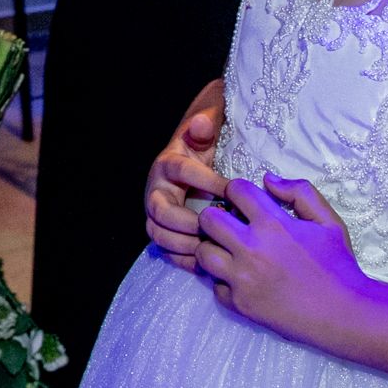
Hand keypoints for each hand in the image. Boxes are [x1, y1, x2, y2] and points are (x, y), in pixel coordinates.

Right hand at [144, 83, 227, 268]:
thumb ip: (203, 127)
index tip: (231, 190)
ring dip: (183, 244)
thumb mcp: (202, 135)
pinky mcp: (163, 232)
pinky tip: (206, 264)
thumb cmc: (199, 150)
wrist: (188, 166)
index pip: (182, 172)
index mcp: (166, 165)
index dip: (206, 181)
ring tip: (210, 248)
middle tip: (214, 228)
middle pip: (161, 211)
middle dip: (187, 222)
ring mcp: (156, 214)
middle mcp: (156, 190)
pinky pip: (166, 250)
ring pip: (159, 234)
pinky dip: (182, 260)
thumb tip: (201, 123)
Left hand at [193, 173, 364, 342]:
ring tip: (229, 252)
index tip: (242, 201)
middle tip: (229, 224)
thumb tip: (268, 180)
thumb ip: (300, 193)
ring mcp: (242, 278)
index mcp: (273, 224)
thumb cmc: (338, 265)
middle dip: (216, 217)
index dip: (237, 190)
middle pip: (207, 219)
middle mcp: (251, 249)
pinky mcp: (240, 304)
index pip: (235, 190)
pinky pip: (215, 285)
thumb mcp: (328, 222)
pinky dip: (224, 282)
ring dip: (213, 248)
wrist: (345, 314)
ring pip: (202, 252)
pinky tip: (241, 279)